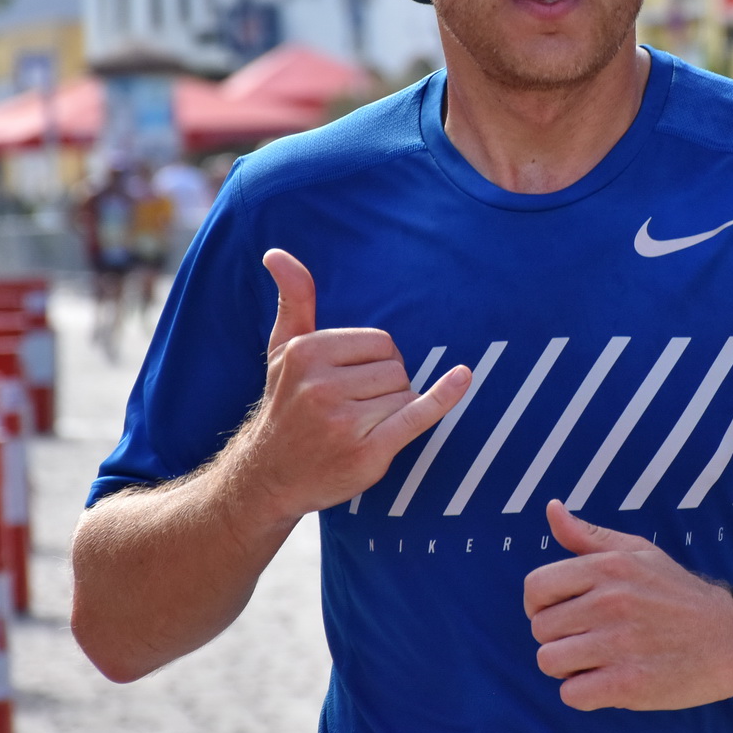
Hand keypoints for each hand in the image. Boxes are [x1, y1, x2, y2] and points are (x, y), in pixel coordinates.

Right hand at [228, 249, 469, 521]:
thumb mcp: (282, 351)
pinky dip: (444, 397)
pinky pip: (418, 414)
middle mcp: (320, 386)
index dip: (374, 363)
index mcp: (305, 354)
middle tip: (351, 410)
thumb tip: (277, 254)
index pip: (380, 342)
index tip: (349, 383)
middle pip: (396, 367)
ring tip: (358, 427)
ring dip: (394, 411)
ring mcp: (343, 422)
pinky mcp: (367, 452)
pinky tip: (463, 378)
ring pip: (407, 393)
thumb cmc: (285, 406)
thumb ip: (293, 301)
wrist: (269, 478)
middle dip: (385, 387)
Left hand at [523, 501, 732, 710]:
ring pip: (550, 662)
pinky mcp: (628, 684)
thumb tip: (552, 508)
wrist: (730, 638)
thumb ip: (588, 536)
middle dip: (558, 637)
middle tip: (588, 638)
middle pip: (541, 628)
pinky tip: (606, 681)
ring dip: (568, 667)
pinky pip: (572, 694)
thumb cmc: (676, 594)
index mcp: (608, 567)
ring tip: (596, 659)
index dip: (539, 604)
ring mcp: (619, 644)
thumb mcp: (638, 552)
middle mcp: (610, 602)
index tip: (561, 612)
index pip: (535, 587)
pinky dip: (583, 692)